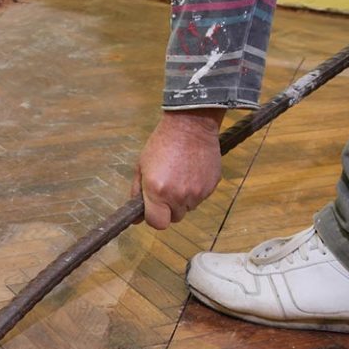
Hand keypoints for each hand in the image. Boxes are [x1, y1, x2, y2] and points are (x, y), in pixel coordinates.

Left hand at [132, 108, 223, 229]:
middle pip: (174, 218)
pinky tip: (191, 172)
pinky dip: (196, 190)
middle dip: (169, 208)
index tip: (153, 209)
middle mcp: (178, 195)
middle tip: (167, 189)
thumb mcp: (141, 166)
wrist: (190, 125)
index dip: (154, 218)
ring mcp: (197, 192)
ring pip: (188, 208)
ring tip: (180, 176)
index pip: (157, 223)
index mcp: (157, 191)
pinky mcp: (211, 186)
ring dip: (183, 198)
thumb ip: (137, 193)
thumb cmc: (162, 143)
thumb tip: (137, 217)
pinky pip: (201, 197)